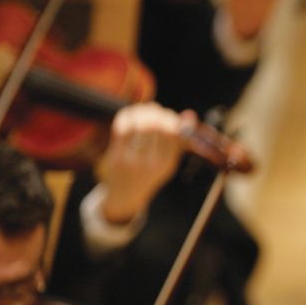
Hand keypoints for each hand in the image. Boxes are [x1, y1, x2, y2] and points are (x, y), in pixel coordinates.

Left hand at [96, 103, 189, 223]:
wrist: (125, 195)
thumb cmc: (149, 172)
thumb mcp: (168, 160)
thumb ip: (179, 139)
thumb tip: (189, 114)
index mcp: (167, 164)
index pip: (172, 133)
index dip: (170, 118)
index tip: (167, 115)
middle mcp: (152, 164)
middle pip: (155, 127)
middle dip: (155, 112)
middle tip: (154, 109)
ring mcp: (132, 161)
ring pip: (139, 126)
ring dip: (141, 112)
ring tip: (142, 109)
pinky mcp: (116, 157)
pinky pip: (122, 129)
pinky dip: (126, 117)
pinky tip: (129, 114)